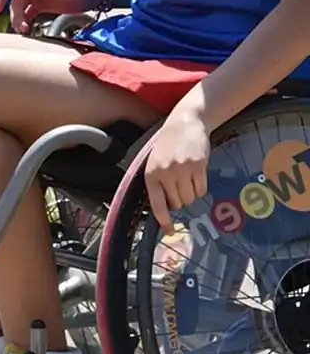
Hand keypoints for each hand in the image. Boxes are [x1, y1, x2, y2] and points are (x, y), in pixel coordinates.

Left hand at [142, 105, 209, 233]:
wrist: (186, 123)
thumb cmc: (168, 145)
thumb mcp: (155, 161)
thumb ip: (157, 182)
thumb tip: (165, 207)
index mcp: (151, 174)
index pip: (157, 203)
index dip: (164, 219)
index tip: (169, 231)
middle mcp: (165, 173)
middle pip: (178, 203)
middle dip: (179, 199)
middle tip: (180, 185)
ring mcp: (182, 170)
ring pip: (190, 198)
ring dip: (191, 193)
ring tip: (187, 178)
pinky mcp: (198, 166)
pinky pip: (202, 189)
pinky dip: (201, 187)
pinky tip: (197, 174)